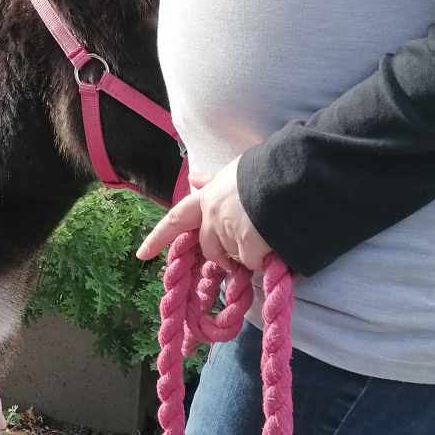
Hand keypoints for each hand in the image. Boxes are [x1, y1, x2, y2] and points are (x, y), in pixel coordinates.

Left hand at [135, 157, 275, 273]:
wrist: (292, 177)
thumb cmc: (267, 172)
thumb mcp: (235, 171)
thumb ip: (213, 182)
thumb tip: (193, 180)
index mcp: (207, 196)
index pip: (175, 219)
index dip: (158, 238)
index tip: (142, 255)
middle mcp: (212, 214)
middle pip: (209, 247)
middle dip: (220, 257)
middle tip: (237, 259)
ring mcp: (228, 231)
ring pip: (233, 256)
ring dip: (247, 254)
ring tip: (267, 237)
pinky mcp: (246, 245)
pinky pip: (252, 262)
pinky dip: (263, 258)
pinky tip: (274, 243)